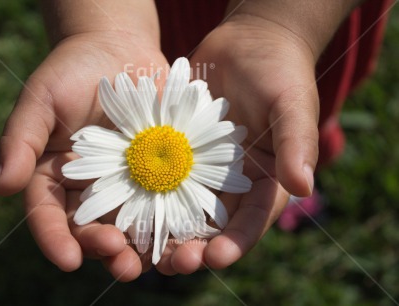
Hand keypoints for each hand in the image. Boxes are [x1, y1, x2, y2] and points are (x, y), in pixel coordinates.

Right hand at [0, 30, 167, 280]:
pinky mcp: (160, 171)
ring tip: (162, 263)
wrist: (120, 50)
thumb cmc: (73, 70)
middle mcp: (90, 188)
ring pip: (133, 224)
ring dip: (147, 248)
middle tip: (124, 264)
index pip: (49, 215)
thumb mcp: (41, 99)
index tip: (68, 259)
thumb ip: (21, 140)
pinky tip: (191, 235)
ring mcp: (128, 182)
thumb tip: (0, 186)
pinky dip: (178, 220)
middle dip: (107, 250)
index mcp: (55, 177)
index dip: (56, 239)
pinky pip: (169, 199)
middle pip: (94, 228)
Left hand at [154, 12, 319, 274]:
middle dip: (194, 248)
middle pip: (214, 226)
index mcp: (266, 180)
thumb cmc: (279, 71)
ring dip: (165, 232)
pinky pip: (161, 176)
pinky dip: (147, 195)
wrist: (248, 43)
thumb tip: (305, 187)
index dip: (236, 243)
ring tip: (145, 252)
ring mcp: (204, 169)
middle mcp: (233, 183)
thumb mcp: (292, 104)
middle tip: (172, 264)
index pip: (253, 221)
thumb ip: (296, 143)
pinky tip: (127, 209)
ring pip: (182, 209)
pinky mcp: (178, 151)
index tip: (215, 258)